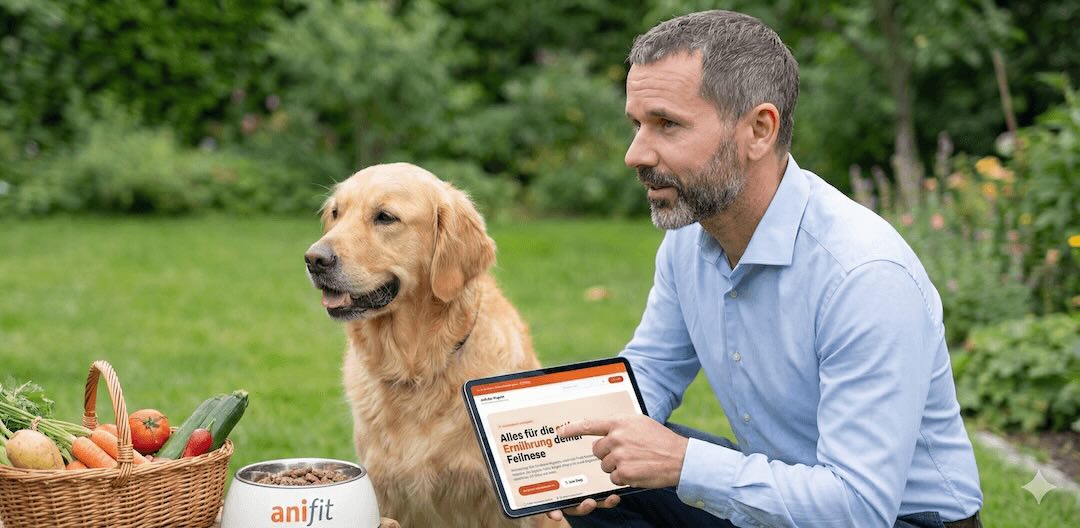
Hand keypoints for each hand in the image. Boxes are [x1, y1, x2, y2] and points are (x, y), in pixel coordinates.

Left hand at [543, 414, 688, 520]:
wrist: (679, 458)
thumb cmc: (660, 440)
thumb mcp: (640, 423)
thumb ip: (620, 425)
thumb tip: (604, 431)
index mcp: (619, 422)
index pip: (590, 425)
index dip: (573, 429)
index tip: (561, 432)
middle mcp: (616, 437)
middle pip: (597, 450)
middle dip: (607, 454)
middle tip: (626, 453)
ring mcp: (619, 455)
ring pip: (605, 466)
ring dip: (617, 467)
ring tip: (636, 461)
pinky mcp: (624, 472)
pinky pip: (614, 478)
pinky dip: (624, 478)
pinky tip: (638, 471)